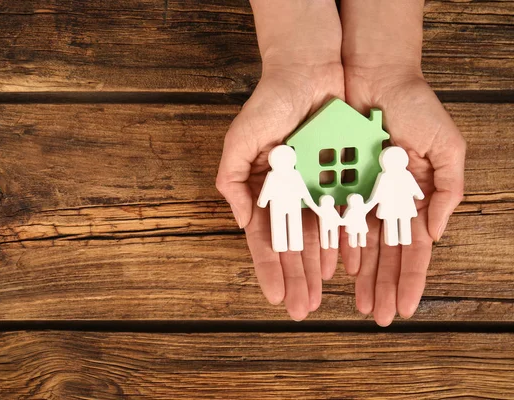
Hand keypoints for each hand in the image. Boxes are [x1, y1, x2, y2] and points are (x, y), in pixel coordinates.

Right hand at [216, 0, 343, 320]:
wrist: (309, 71)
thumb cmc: (270, 104)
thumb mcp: (240, 140)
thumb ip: (231, 180)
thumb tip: (241, 220)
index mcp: (263, 190)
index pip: (264, 238)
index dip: (269, 268)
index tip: (276, 296)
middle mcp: (288, 194)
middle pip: (291, 245)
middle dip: (295, 278)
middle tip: (301, 310)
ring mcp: (314, 187)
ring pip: (317, 237)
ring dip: (316, 268)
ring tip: (319, 296)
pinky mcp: (339, 176)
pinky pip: (341, 215)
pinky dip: (341, 240)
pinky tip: (342, 265)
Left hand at [341, 0, 465, 325]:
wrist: (375, 75)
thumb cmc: (414, 107)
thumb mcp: (445, 146)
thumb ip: (447, 190)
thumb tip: (437, 233)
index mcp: (414, 198)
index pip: (413, 249)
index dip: (410, 279)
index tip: (404, 308)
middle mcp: (386, 201)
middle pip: (385, 254)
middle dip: (382, 285)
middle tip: (377, 316)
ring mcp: (361, 193)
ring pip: (359, 243)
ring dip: (360, 274)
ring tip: (356, 301)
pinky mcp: (334, 181)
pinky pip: (333, 219)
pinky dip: (335, 244)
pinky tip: (334, 268)